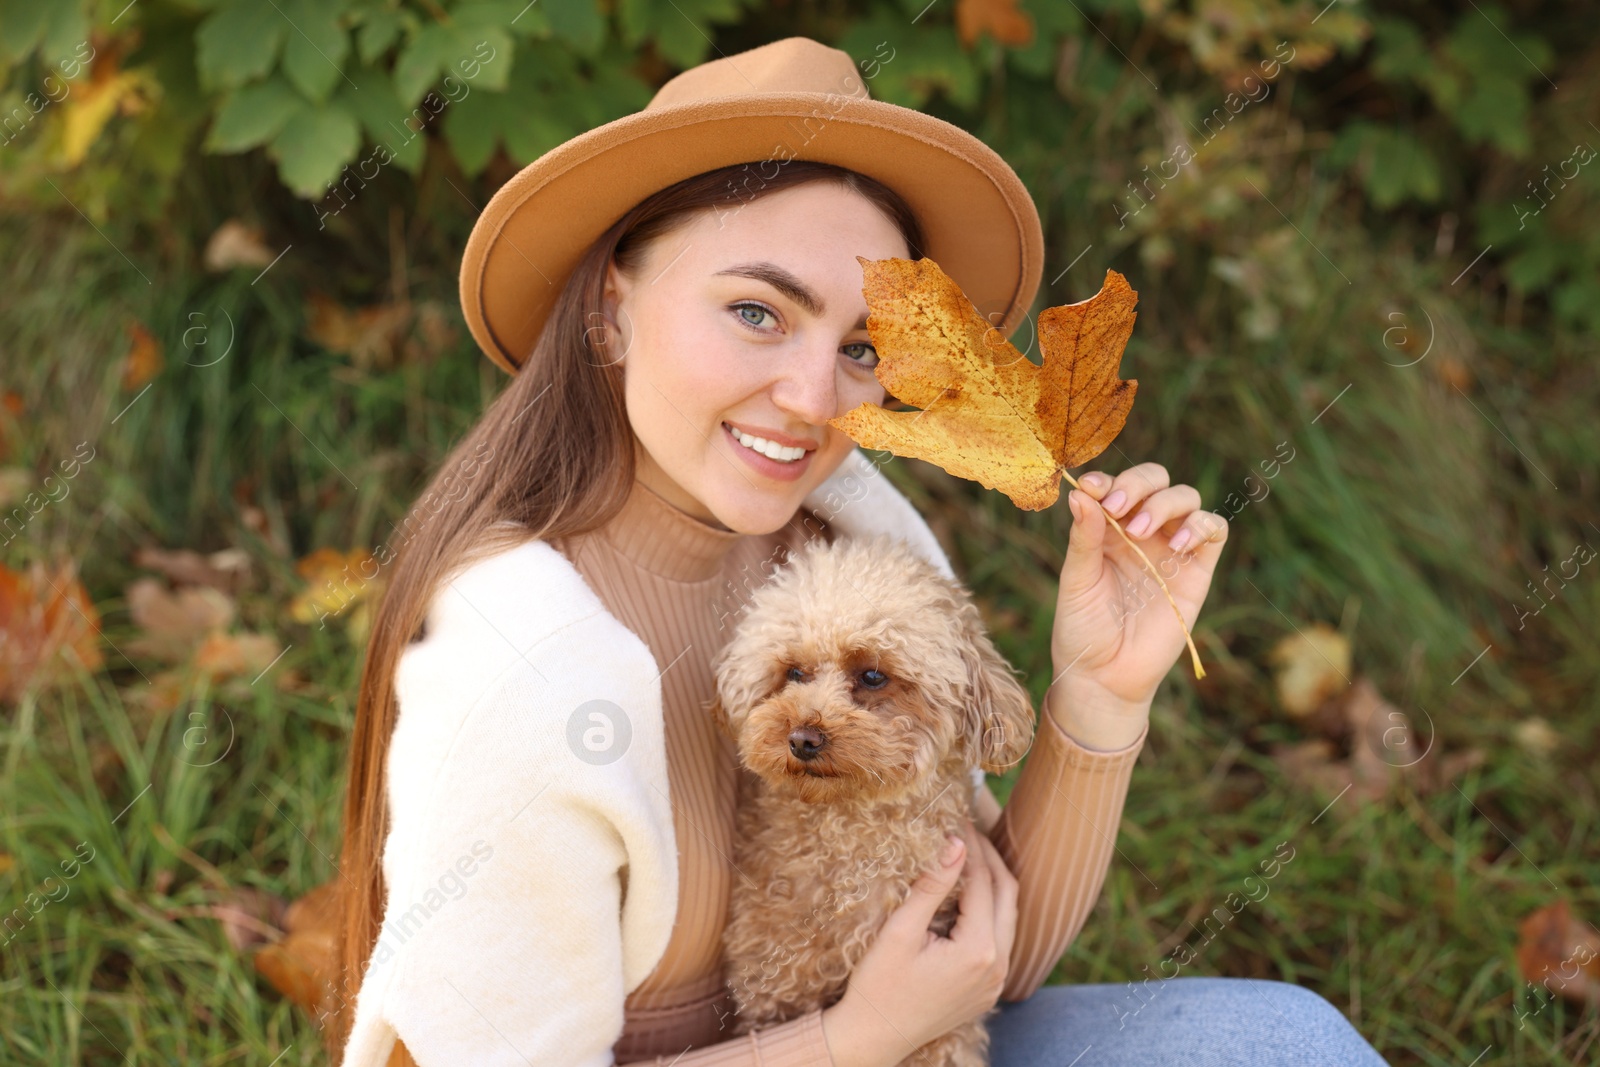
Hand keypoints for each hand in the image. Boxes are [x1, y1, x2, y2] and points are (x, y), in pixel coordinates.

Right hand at [820, 820, 1018, 1066]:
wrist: (874, 1037)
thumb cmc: (878, 985)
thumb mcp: (900, 931)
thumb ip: (932, 886)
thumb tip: (955, 843)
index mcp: (979, 951)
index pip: (982, 881)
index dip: (970, 846)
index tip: (957, 818)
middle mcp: (998, 967)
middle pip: (1007, 894)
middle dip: (990, 857)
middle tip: (969, 829)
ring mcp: (996, 982)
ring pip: (1008, 916)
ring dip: (993, 882)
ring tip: (970, 854)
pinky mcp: (988, 990)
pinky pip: (1001, 939)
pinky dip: (990, 910)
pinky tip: (968, 894)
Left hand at [1055, 463, 1227, 714]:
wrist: (1105, 676)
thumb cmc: (1083, 628)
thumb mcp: (1076, 580)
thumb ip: (1083, 537)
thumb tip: (1080, 493)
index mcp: (1106, 528)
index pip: (1114, 486)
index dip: (1107, 479)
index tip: (1092, 488)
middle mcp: (1140, 532)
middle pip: (1154, 481)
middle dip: (1137, 484)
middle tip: (1117, 509)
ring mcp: (1170, 549)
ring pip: (1185, 498)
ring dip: (1164, 504)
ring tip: (1138, 532)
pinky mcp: (1197, 571)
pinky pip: (1214, 530)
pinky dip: (1201, 525)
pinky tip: (1175, 544)